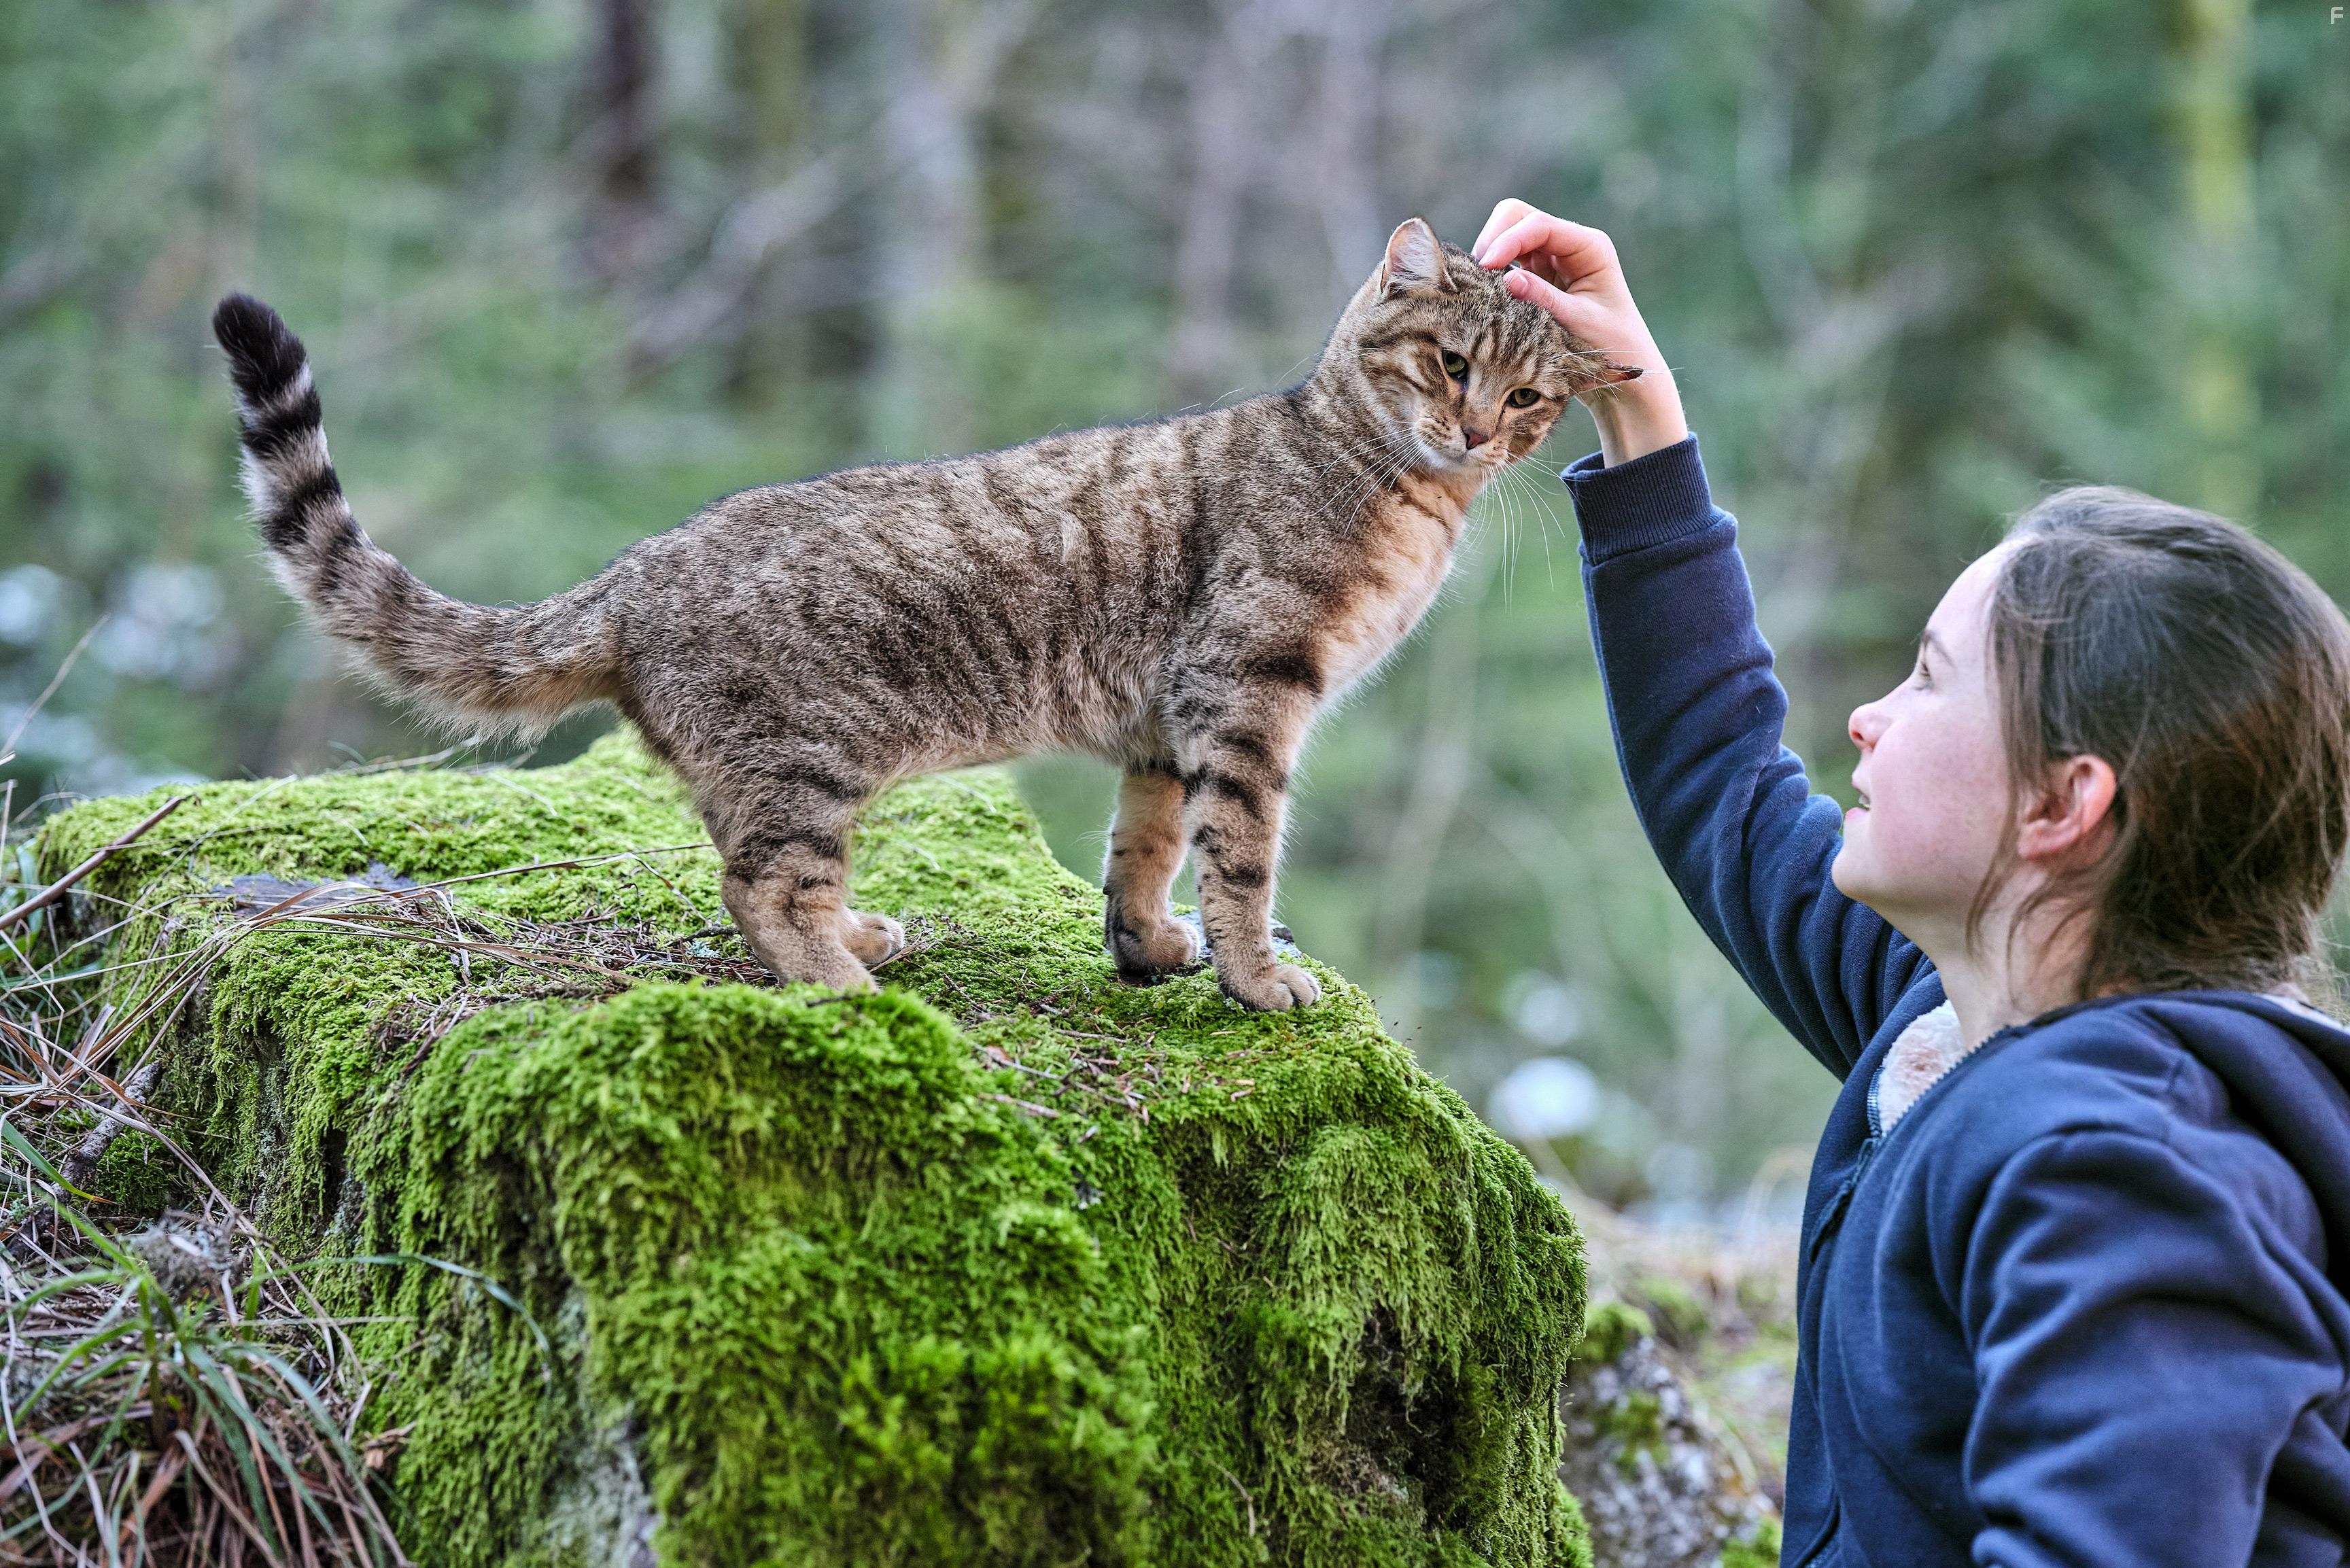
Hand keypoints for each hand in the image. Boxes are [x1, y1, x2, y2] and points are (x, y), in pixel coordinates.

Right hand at [1472, 199, 1688, 466]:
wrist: (1621, 366)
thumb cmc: (1610, 343)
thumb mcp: (1577, 322)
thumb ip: (1543, 299)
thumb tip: (1506, 280)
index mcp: (1588, 246)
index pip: (1539, 225)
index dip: (1508, 241)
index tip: (1486, 268)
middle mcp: (1569, 244)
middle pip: (1517, 217)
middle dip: (1495, 240)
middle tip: (1479, 277)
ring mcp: (1551, 257)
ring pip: (1507, 235)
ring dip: (1491, 256)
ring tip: (1482, 289)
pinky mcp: (1536, 275)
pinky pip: (1506, 262)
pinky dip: (1493, 273)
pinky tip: (1488, 296)